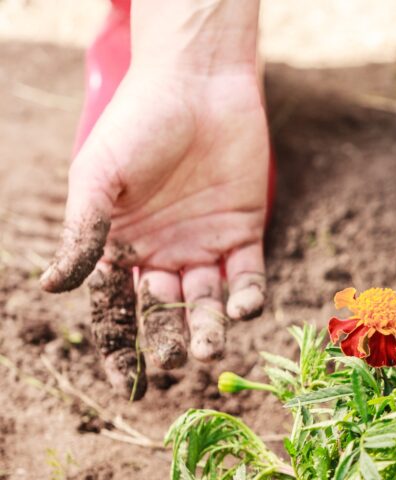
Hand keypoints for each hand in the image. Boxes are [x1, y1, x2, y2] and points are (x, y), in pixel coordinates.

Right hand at [41, 23, 267, 398]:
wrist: (198, 84)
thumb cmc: (138, 125)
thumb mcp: (99, 178)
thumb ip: (83, 234)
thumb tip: (51, 287)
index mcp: (122, 246)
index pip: (118, 308)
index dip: (120, 345)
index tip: (125, 381)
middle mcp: (163, 254)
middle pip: (165, 311)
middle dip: (170, 339)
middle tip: (175, 362)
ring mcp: (204, 247)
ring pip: (207, 302)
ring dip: (209, 328)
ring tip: (208, 349)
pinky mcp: (243, 234)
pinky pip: (246, 277)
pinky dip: (246, 297)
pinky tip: (242, 308)